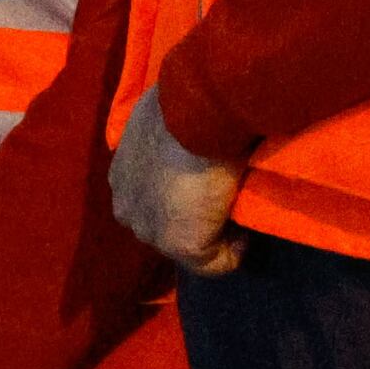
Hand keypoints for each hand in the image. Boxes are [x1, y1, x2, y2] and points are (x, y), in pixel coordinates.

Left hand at [108, 96, 246, 275]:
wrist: (198, 114)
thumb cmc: (183, 106)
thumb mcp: (161, 120)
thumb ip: (165, 140)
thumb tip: (187, 137)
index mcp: (122, 177)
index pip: (149, 200)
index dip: (181, 199)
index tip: (208, 187)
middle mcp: (127, 208)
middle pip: (165, 226)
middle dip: (196, 219)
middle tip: (226, 201)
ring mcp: (152, 231)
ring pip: (189, 246)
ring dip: (216, 233)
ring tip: (238, 212)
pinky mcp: (181, 245)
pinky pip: (215, 263)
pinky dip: (236, 251)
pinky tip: (247, 229)